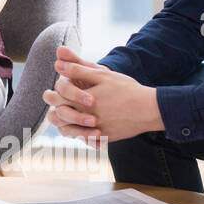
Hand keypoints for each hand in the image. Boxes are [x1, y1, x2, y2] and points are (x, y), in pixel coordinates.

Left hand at [42, 45, 162, 144]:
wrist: (149, 109)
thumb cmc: (126, 89)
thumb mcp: (102, 75)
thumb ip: (78, 69)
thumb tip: (58, 63)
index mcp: (82, 101)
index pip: (58, 97)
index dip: (54, 91)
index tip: (56, 89)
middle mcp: (86, 119)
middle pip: (60, 116)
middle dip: (57, 108)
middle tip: (57, 103)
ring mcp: (95, 131)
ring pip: (70, 131)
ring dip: (66, 123)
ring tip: (67, 116)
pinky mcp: (105, 138)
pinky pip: (87, 140)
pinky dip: (83, 135)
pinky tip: (84, 127)